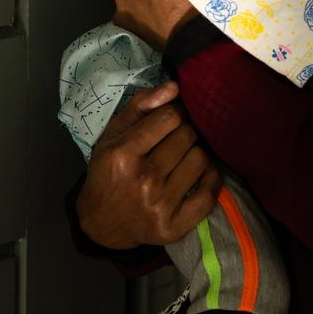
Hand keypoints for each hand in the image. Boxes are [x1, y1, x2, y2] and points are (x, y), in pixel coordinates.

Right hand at [76, 82, 220, 248]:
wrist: (102, 224)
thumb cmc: (109, 171)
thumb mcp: (112, 134)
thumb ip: (141, 106)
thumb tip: (174, 87)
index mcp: (123, 154)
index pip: (170, 117)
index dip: (176, 112)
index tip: (174, 117)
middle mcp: (143, 180)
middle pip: (188, 136)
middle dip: (185, 131)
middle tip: (177, 137)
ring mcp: (160, 205)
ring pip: (201, 159)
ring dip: (196, 153)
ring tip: (183, 156)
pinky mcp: (174, 227)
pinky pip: (210, 193)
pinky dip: (211, 178)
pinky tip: (200, 173)